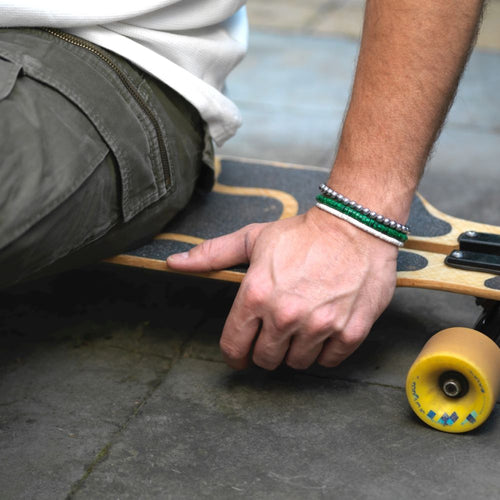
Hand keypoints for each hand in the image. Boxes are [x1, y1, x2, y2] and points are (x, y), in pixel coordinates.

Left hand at [167, 207, 397, 369]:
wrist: (355, 227)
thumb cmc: (302, 233)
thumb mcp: (253, 238)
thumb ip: (212, 254)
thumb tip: (174, 263)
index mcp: (256, 295)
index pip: (234, 346)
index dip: (234, 355)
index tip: (240, 357)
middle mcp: (285, 316)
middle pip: (265, 360)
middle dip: (267, 350)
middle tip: (276, 332)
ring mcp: (319, 326)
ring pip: (297, 363)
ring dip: (296, 350)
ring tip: (302, 327)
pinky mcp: (349, 332)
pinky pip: (328, 361)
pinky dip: (324, 351)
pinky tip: (324, 330)